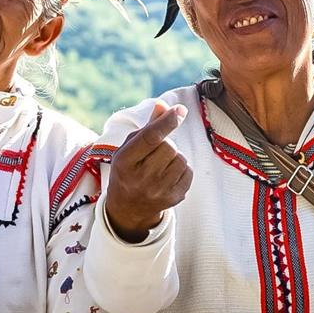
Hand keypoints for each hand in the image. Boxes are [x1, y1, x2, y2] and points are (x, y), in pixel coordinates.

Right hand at [105, 100, 192, 242]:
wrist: (128, 207)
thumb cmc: (129, 169)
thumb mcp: (130, 147)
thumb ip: (149, 126)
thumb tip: (163, 104)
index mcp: (124, 161)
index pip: (150, 138)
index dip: (167, 122)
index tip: (180, 110)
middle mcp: (140, 179)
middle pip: (169, 147)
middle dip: (166, 143)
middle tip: (156, 152)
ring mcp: (157, 191)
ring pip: (181, 158)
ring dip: (175, 157)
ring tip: (161, 165)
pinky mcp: (173, 199)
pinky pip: (189, 172)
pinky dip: (182, 169)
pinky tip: (168, 176)